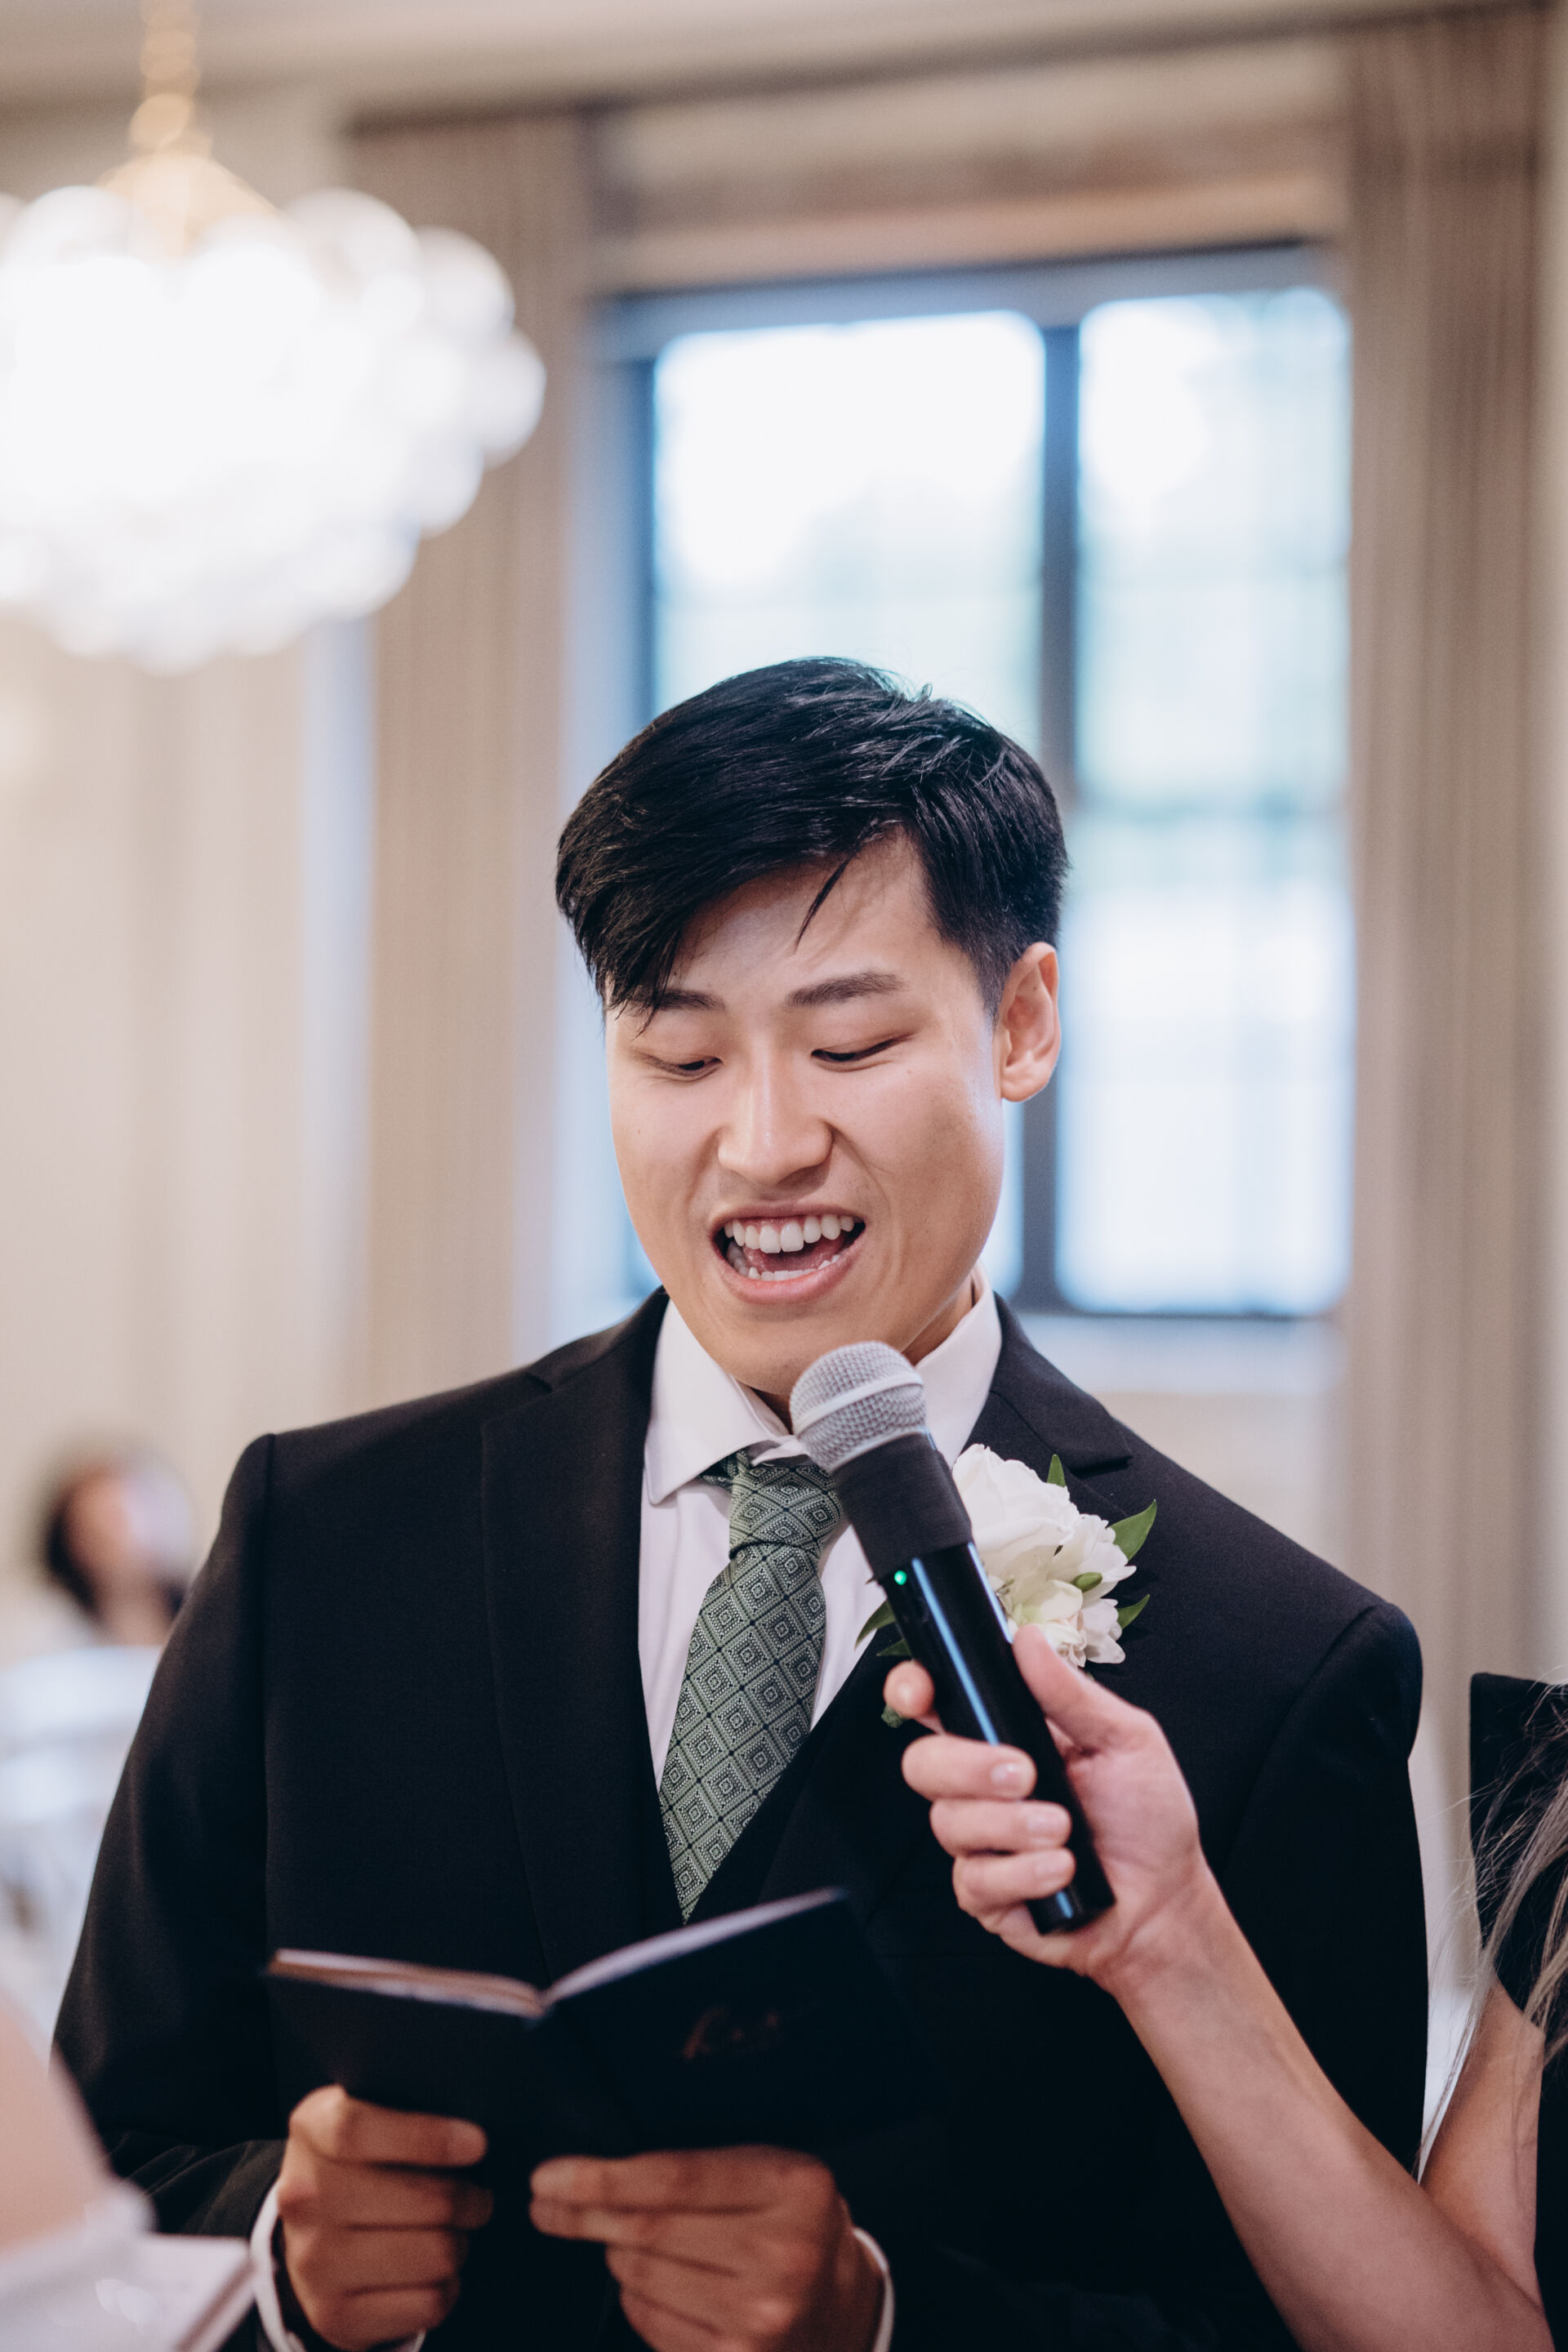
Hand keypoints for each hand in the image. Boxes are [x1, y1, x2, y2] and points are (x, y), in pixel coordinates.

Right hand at [274, 2087, 491, 2349]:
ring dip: (461, 2243)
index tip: (477, 2143)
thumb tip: (472, 2121)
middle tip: (477, 2197)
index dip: (428, 2137)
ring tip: (455, 2232)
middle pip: (423, 2199)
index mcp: (311, 2130)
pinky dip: (448, 2286)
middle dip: (470, 2198)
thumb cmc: (357, 2162)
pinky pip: (428, 2302)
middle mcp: (304, 2198)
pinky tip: (435, 2270)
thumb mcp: (367, 2112)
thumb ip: (406, 2104)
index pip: (360, 2131)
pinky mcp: (335, 2313)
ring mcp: (314, 2261)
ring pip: (435, 2253)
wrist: (307, 2235)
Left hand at [530, 2146, 882, 2351]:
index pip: (674, 2179)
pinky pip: (649, 2323)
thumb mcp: (769, 2172)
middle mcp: (782, 2257)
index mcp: (793, 2189)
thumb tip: (600, 2176)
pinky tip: (653, 2284)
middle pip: (648, 2232)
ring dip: (615, 2255)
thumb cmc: (793, 2224)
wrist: (843, 2309)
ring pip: (640, 2279)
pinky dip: (636, 2298)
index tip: (548, 2177)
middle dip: (583, 2215)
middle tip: (546, 2204)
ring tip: (626, 2241)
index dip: (601, 2178)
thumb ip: (702, 2168)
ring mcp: (759, 2321)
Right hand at [887, 1622, 1220, 1996]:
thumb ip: (1071, 1694)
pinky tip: (1062, 1869)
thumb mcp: (1126, 1739)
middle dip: (969, 1766)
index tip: (921, 1691)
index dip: (912, 1689)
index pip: (938, 1701)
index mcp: (1008, 1733)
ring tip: (1064, 1830)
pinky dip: (1025, 1872)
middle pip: (922, 1762)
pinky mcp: (984, 1892)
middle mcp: (982, 1784)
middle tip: (1026, 1776)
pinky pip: (975, 1879)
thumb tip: (1027, 1640)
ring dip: (1012, 1826)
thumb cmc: (1148, 1817)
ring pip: (948, 1822)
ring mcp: (979, 1840)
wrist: (1164, 1901)